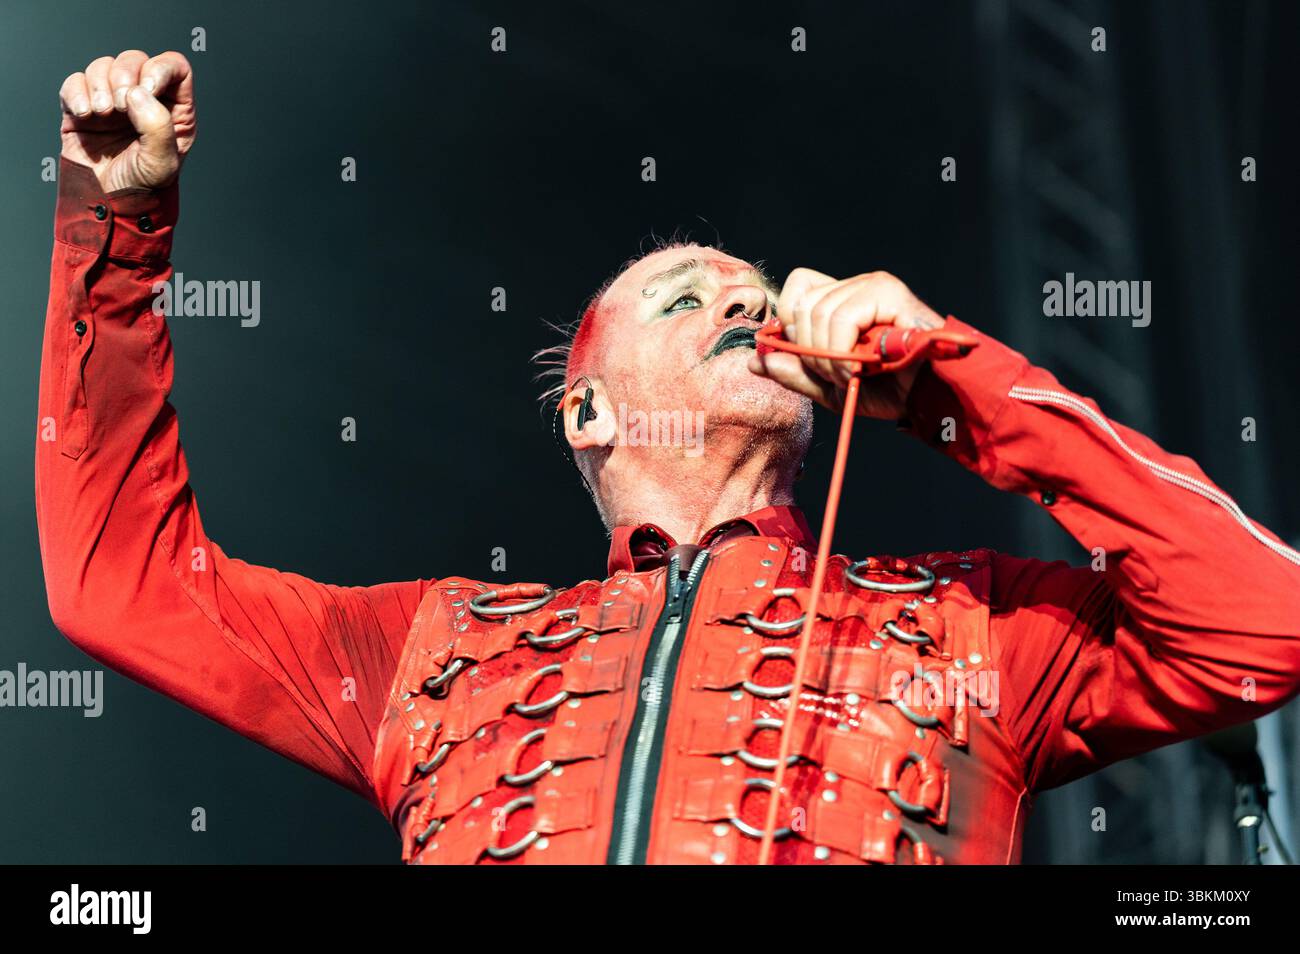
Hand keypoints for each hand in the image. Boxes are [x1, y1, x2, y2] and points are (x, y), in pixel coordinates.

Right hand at [59, 50, 195, 192]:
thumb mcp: (162, 162)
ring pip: (104, 66)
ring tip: (101, 113)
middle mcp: (144, 100)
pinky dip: (76, 92)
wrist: (107, 203)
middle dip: (124, 76)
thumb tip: (136, 91)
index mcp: (173, 110)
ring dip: (99, 84)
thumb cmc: (142, 187)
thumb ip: (157, 125)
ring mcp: (112, 102)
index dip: (160, 68)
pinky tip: (84, 114)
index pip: (174, 67)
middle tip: (119, 107)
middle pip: (135, 60)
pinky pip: (75, 82)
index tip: (147, 88)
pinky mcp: (82, 107)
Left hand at [748, 268, 945, 418]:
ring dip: (829, 358)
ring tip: (852, 376)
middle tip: (836, 376)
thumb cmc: (890, 391)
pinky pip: (843, 317)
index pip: (796, 289)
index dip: (790, 322)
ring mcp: (873, 286)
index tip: (806, 356)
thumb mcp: (829, 388)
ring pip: (818, 313)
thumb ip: (793, 372)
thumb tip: (754, 358)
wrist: (930, 400)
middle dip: (809, 352)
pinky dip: (842, 352)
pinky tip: (858, 369)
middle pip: (802, 304)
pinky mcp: (890, 293)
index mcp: (841, 301)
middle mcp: (855, 287)